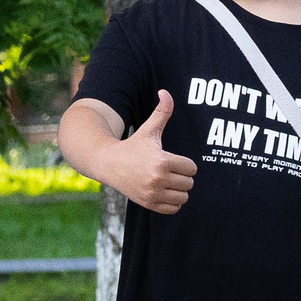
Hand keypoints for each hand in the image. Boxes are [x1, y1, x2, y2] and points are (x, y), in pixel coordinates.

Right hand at [110, 90, 197, 213]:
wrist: (108, 164)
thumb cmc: (133, 146)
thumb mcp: (148, 130)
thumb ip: (162, 112)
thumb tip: (165, 92)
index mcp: (162, 161)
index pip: (192, 169)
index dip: (184, 164)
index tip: (171, 160)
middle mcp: (157, 179)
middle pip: (189, 183)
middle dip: (181, 177)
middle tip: (167, 172)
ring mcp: (152, 193)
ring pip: (183, 197)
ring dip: (178, 191)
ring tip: (166, 182)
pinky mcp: (147, 203)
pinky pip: (173, 209)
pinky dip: (171, 203)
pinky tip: (162, 193)